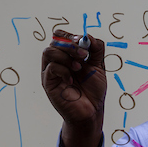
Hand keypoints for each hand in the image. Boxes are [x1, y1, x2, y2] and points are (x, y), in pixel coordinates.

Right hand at [41, 30, 106, 146]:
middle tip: (84, 55)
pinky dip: (63, 70)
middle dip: (71, 45)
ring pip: (49, 52)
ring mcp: (51, 72)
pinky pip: (50, 68)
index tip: (83, 42)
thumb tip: (88, 36)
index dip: (70, 35)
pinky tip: (72, 79)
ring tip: (79, 67)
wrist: (92, 111)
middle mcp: (57, 62)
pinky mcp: (49, 83)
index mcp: (67, 55)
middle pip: (55, 41)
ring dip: (66, 56)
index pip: (60, 36)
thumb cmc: (93, 90)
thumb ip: (96, 49)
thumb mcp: (99, 66)